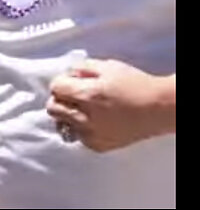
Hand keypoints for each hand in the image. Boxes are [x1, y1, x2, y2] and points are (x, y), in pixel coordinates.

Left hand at [47, 58, 174, 152]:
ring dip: (68, 115)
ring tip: (84, 109)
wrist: (159, 109)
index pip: (55, 88)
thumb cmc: (135, 84)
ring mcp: (92, 134)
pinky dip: (80, 128)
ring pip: (62, 124)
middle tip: (74, 95)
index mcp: (87, 94)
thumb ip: (81, 68)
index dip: (61, 82)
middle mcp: (86, 117)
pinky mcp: (99, 146)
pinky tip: (94, 121)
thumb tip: (66, 75)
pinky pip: (77, 136)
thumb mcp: (107, 66)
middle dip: (60, 99)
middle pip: (53, 108)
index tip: (72, 82)